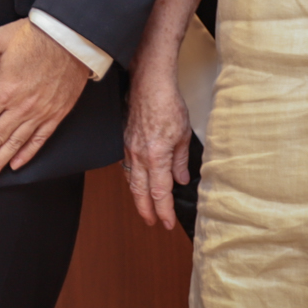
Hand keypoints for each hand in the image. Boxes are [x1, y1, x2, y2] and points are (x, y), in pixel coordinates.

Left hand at [0, 19, 89, 186]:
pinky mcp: (56, 114)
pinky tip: (15, 165)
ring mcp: (40, 113)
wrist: (74, 38)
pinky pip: (39, 140)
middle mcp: (21, 107)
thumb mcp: (1, 38)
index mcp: (4, 90)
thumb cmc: (36, 35)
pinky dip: (26, 154)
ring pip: (14, 144)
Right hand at [122, 56, 189, 229]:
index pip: (160, 192)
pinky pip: (126, 166)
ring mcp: (129, 148)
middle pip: (140, 192)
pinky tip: (135, 181)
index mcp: (156, 156)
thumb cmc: (167, 104)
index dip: (164, 211)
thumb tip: (182, 179)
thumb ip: (181, 161)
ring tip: (144, 207)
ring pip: (130, 180)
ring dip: (137, 197)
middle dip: (146, 210)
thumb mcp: (183, 135)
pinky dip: (131, 179)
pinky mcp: (124, 140)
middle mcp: (139, 156)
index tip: (168, 222)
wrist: (148, 84)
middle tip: (152, 223)